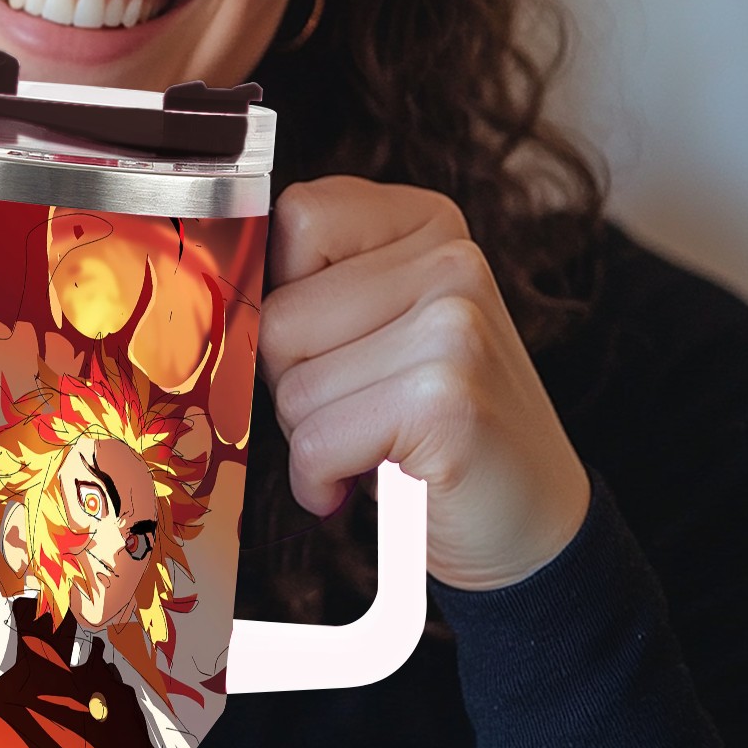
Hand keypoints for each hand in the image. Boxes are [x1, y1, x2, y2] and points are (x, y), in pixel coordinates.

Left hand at [259, 176, 589, 589]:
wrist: (533, 529)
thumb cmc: (433, 425)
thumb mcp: (382, 325)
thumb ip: (318, 284)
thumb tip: (213, 292)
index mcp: (429, 223)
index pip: (296, 217)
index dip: (283, 292)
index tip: (322, 341)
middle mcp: (451, 260)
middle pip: (280, 313)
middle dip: (294, 380)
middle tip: (359, 409)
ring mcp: (455, 325)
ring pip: (290, 382)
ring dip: (312, 435)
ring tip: (374, 443)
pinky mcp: (445, 399)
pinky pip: (315, 441)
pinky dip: (321, 480)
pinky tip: (366, 483)